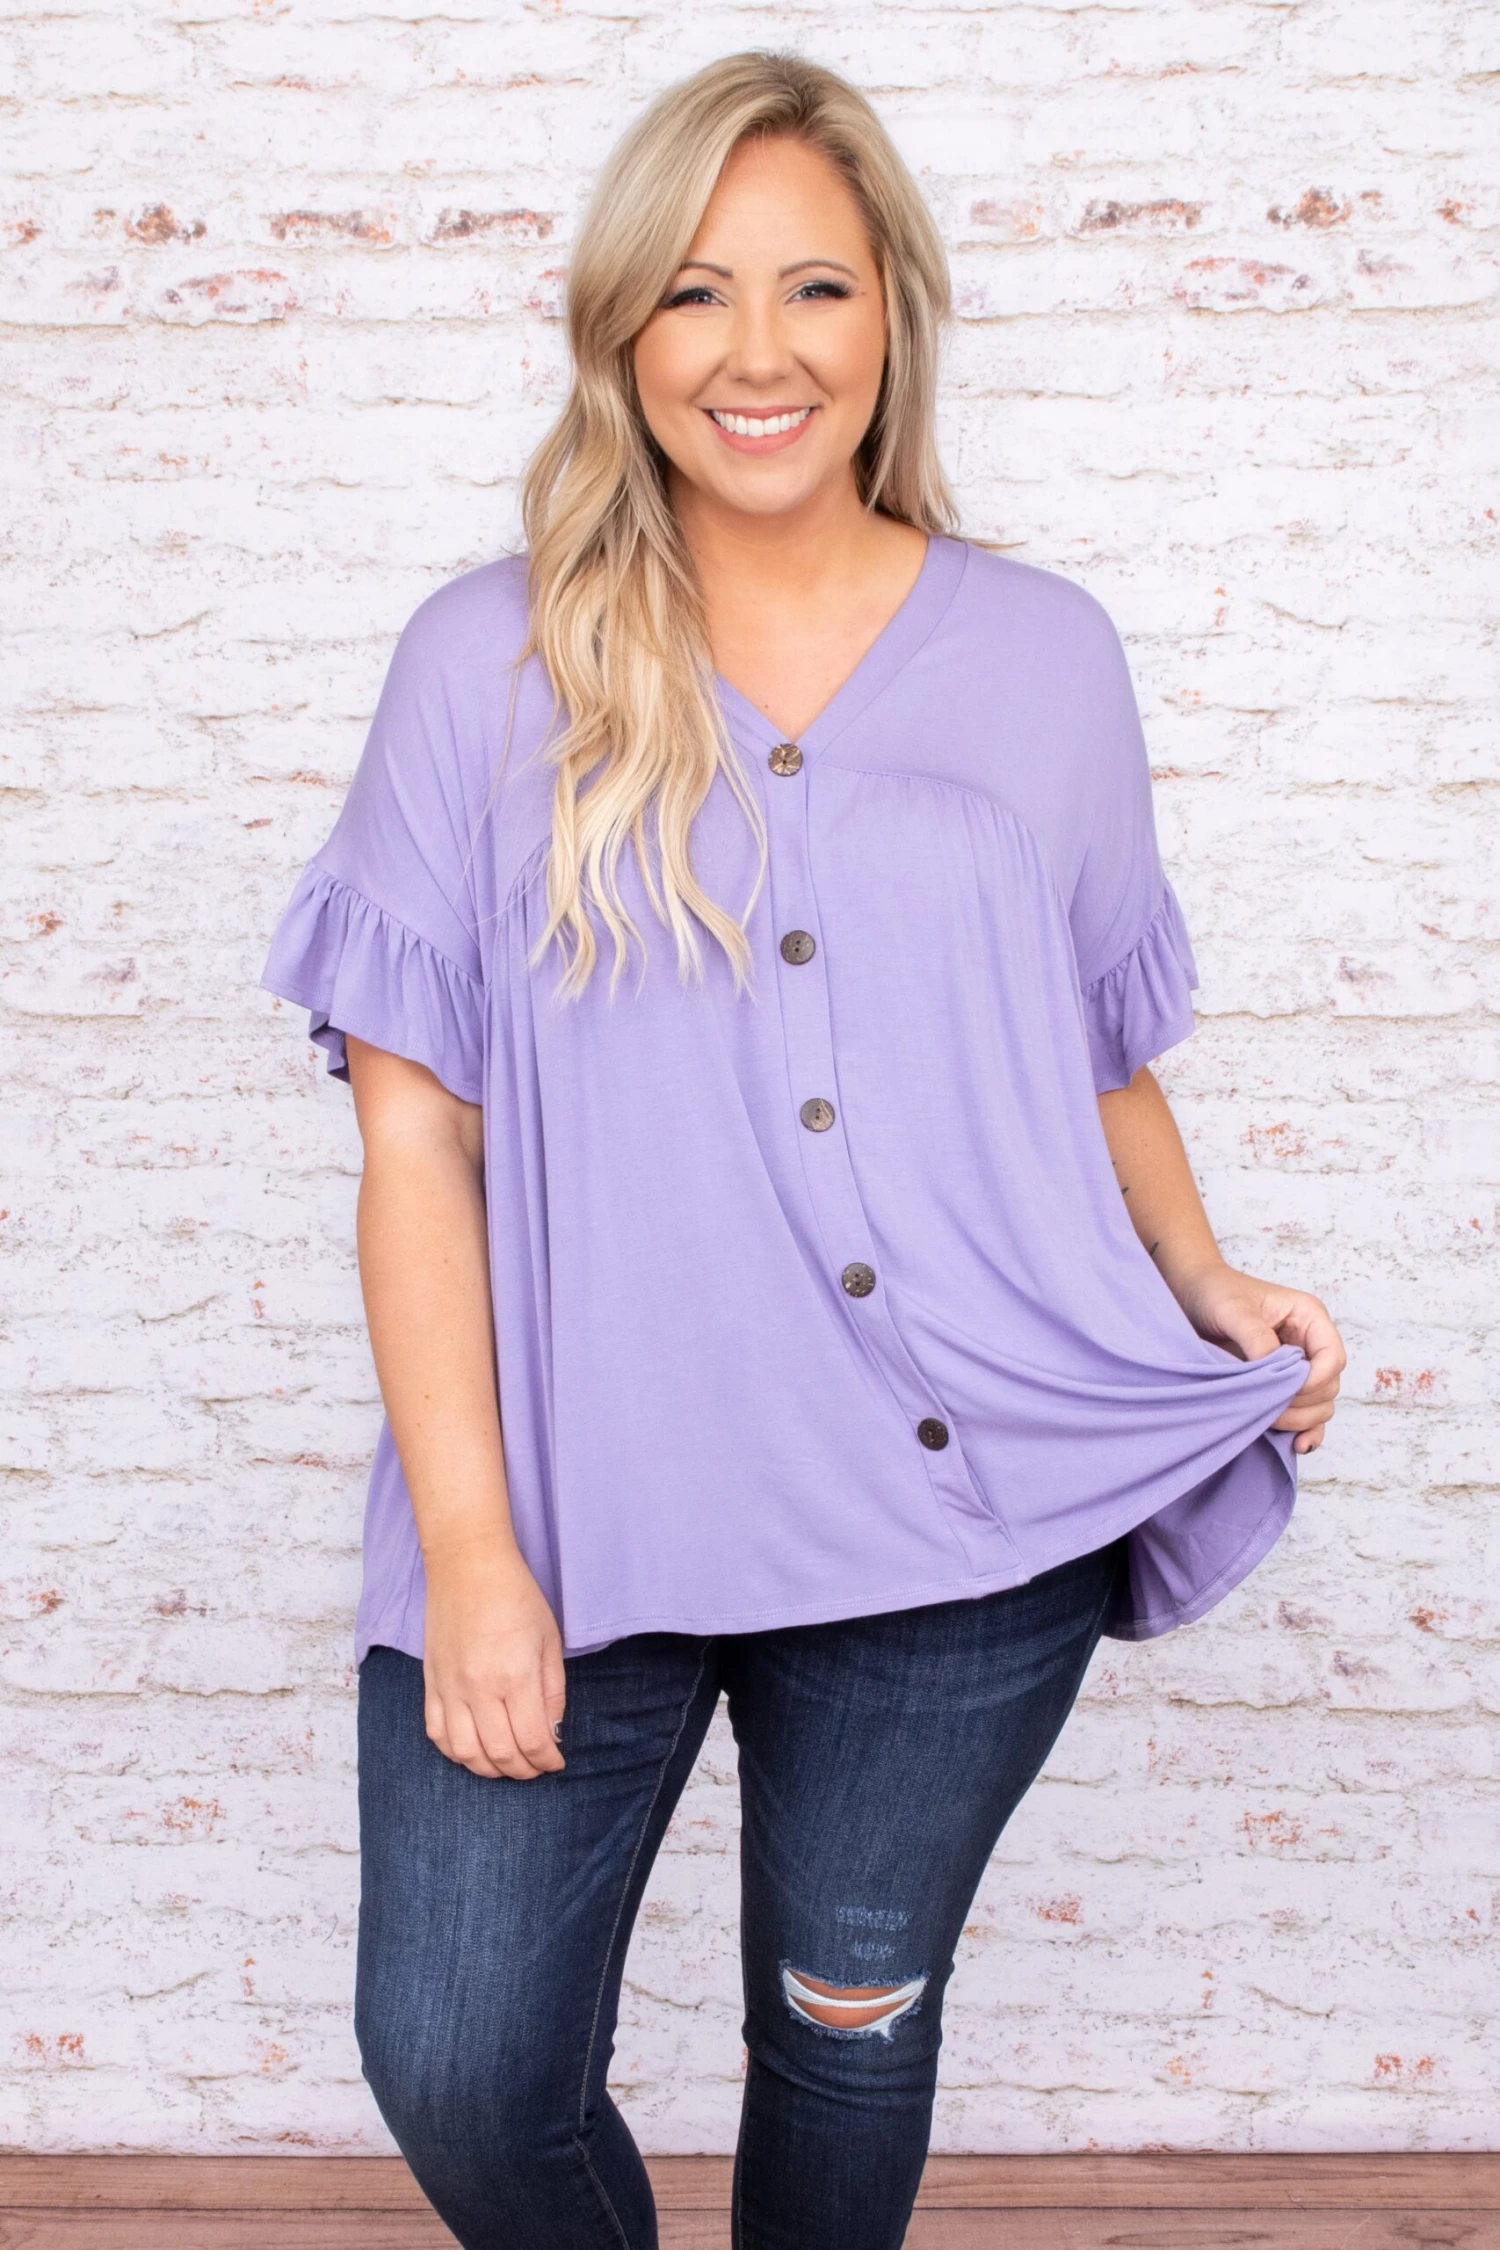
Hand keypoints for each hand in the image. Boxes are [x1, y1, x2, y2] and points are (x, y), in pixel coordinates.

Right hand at [422, 1536, 566, 1778]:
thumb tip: (552, 1732)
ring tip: (507, 1764)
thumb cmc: (516, 1596)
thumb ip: (552, 1691)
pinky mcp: (431, 1682)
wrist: (468, 1565)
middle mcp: (478, 1688)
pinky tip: (473, 1750)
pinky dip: (455, 1753)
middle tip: (537, 1767)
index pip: (531, 1741)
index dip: (547, 1761)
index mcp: (514, 1676)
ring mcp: (450, 1687)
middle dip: (524, 1771)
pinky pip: (436, 1733)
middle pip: (500, 1755)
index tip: (557, 1762)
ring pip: (464, 1753)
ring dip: (489, 1769)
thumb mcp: (549, 1640)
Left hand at [1173, 1262, 1345, 1455]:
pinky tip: (1296, 1445)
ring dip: (1300, 1419)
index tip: (1287, 1390)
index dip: (1315, 1380)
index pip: (1332, 1357)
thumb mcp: (1233, 1309)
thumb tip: (1273, 1370)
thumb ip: (1256, 1337)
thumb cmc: (1215, 1292)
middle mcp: (1309, 1342)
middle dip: (1303, 1404)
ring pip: (1319, 1404)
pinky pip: (1305, 1414)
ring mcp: (1298, 1366)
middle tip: (1268, 1411)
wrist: (1190, 1295)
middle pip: (1328, 1386)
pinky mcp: (1281, 1384)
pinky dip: (1304, 1431)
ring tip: (1268, 1422)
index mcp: (1308, 1317)